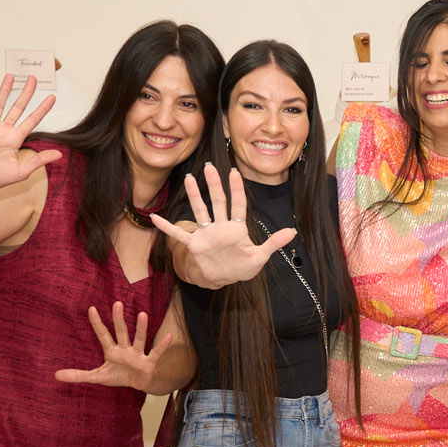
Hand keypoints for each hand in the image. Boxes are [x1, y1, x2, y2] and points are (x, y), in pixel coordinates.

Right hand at [0, 75, 59, 191]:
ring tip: (9, 76)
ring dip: (3, 91)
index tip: (52, 97)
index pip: (32, 120)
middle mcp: (4, 131)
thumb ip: (39, 160)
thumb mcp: (22, 170)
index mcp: (16, 139)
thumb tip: (60, 154)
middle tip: (32, 79)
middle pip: (17, 107)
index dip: (42, 109)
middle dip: (25, 93)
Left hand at [54, 302, 173, 391]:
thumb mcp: (97, 377)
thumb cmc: (119, 376)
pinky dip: (162, 345)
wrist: (139, 384)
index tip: (91, 308)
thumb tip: (55, 375)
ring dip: (141, 328)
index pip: (103, 335)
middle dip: (118, 319)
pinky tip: (168, 336)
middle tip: (116, 303)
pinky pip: (156, 352)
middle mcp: (125, 349)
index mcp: (111, 351)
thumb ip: (78, 375)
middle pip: (121, 332)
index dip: (97, 323)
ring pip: (139, 339)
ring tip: (142, 314)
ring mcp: (138, 354)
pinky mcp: (149, 362)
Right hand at [151, 163, 295, 288]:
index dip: (237, 189)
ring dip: (195, 195)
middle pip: (218, 202)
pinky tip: (154, 218)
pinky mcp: (195, 245)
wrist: (223, 279)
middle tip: (210, 167)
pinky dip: (167, 227)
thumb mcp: (260, 257)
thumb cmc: (241, 266)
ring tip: (189, 178)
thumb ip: (273, 243)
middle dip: (215, 185)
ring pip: (200, 211)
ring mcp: (206, 234)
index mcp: (237, 228)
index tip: (234, 172)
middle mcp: (220, 226)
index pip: (238, 205)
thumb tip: (293, 231)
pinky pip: (178, 235)